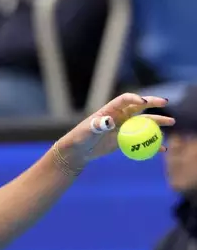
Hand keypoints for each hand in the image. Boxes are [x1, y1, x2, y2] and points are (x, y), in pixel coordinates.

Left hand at [56, 93, 174, 167]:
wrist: (79, 151)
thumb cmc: (80, 138)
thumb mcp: (88, 131)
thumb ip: (98, 125)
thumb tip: (109, 121)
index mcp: (110, 109)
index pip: (124, 100)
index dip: (134, 98)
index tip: (143, 102)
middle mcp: (119, 116)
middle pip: (139, 107)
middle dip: (153, 103)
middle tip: (166, 103)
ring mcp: (123, 127)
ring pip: (144, 122)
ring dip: (158, 121)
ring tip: (171, 122)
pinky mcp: (125, 139)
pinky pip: (141, 140)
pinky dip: (151, 144)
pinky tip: (163, 149)